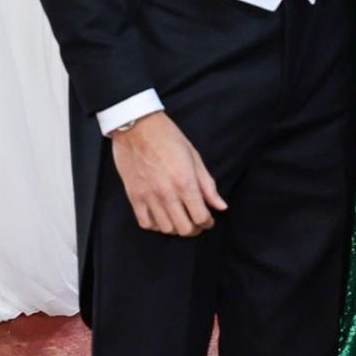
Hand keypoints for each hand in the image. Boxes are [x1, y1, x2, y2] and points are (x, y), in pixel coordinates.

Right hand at [111, 110, 227, 235]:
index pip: (201, 217)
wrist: (137, 126)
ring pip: (166, 229)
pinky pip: (146, 223)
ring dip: (176, 227)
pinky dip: (155, 225)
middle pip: (184, 229)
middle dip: (194, 228)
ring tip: (179, 218)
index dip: (208, 222)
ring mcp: (149, 197)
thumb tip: (221, 206)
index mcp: (185, 182)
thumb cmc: (168, 137)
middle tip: (196, 221)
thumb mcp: (194, 157)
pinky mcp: (134, 196)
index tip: (209, 219)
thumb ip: (208, 185)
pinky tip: (161, 216)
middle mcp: (167, 194)